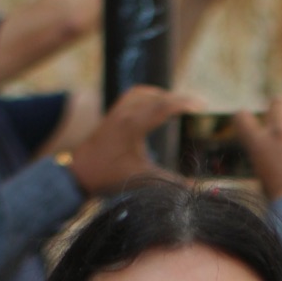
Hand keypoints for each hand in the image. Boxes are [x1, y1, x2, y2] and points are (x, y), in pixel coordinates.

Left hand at [67, 86, 201, 192]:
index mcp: (132, 125)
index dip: (185, 104)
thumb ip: (169, 182)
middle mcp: (125, 112)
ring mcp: (117, 111)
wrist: (79, 172)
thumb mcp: (141, 179)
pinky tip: (156, 102)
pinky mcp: (113, 113)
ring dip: (164, 96)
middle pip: (158, 96)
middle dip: (180, 99)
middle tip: (199, 106)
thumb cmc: (108, 176)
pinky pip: (134, 95)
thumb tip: (194, 188)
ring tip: (181, 104)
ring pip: (145, 93)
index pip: (164, 106)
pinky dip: (149, 96)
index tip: (202, 106)